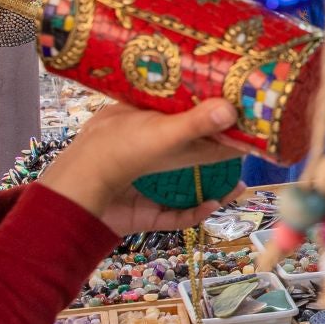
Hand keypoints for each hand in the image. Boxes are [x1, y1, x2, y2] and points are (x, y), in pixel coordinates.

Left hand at [39, 98, 248, 235]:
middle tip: (245, 154)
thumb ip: (197, 123)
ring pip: (181, 186)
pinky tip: (212, 205)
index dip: (205, 118)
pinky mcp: (141, 213)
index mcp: (140, 124)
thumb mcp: (161, 131)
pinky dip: (194, 212)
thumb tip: (233, 109)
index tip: (235, 119)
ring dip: (212, 188)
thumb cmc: (114, 150)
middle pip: (185, 155)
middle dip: (215, 157)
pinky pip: (172, 214)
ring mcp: (141, 185)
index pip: (177, 117)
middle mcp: (141, 152)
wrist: (79, 193)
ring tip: (238, 187)